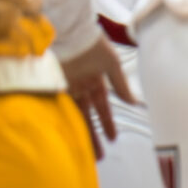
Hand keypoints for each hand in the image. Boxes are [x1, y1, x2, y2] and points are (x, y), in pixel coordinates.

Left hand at [59, 38, 132, 155]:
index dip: (108, 122)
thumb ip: (121, 84)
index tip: (113, 138)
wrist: (69, 33)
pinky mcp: (53, 88)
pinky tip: (69, 136)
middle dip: (94, 135)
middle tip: (98, 154)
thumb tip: (134, 101)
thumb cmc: (93, 44)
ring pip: (74, 116)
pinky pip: (60, 109)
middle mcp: (80, 86)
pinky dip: (65, 122)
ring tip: (85, 152)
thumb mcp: (112, 64)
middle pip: (87, 116)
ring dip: (80, 133)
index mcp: (96, 80)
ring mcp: (66, 88)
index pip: (102, 106)